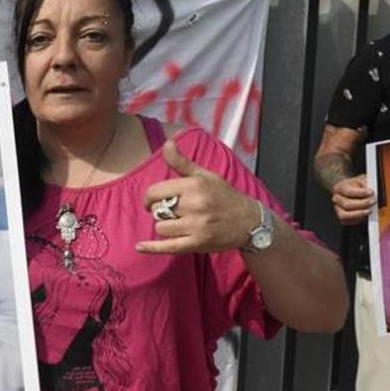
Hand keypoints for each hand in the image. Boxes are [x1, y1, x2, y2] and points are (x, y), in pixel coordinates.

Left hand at [137, 138, 261, 253]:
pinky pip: (168, 247)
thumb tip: (167, 143)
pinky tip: (140, 247)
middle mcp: (194, 205)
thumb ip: (182, 162)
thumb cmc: (224, 196)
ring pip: (161, 227)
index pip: (156, 191)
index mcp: (194, 186)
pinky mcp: (197, 244)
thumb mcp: (205, 175)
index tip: (153, 200)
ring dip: (165, 226)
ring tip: (179, 223)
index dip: (149, 197)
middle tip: (172, 211)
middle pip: (158, 210)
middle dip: (161, 210)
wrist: (249, 222)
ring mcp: (196, 226)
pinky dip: (152, 248)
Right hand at [330, 174, 374, 224]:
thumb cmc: (356, 185)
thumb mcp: (362, 179)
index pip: (348, 191)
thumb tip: (372, 191)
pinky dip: (357, 219)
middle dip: (362, 204)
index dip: (360, 193)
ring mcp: (337, 209)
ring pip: (345, 215)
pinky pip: (348, 221)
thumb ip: (366, 183)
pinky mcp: (341, 217)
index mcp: (340, 187)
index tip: (371, 192)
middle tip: (373, 201)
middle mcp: (336, 199)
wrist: (348, 190)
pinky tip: (365, 215)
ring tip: (369, 210)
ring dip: (358, 213)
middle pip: (346, 204)